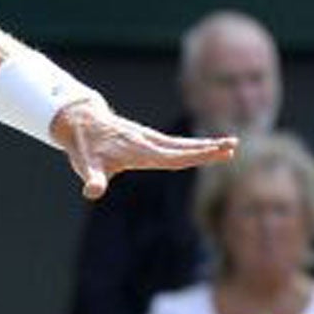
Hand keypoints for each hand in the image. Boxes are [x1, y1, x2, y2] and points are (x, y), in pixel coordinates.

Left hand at [51, 99, 236, 199]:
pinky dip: (192, 145)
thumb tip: (92, 192)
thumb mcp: (85, 165)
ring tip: (231, 145)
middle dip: (208, 148)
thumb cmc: (84, 147)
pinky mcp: (147, 137)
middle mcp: (147, 142)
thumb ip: (92, 180)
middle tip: (233, 146)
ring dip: (205, 145)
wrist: (80, 121)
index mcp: (138, 151)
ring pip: (181, 143)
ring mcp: (148, 138)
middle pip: (183, 147)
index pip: (172, 156)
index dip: (194, 156)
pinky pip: (174, 142)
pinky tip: (205, 147)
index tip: (215, 153)